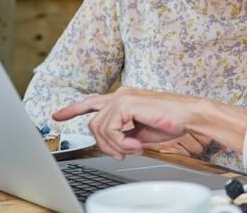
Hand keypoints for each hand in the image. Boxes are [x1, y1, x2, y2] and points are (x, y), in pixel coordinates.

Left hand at [53, 87, 201, 159]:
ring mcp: (122, 97)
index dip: (73, 109)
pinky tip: (136, 144)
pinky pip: (110, 129)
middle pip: (93, 123)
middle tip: (122, 153)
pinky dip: (122, 142)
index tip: (57, 115)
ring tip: (134, 148)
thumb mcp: (141, 130)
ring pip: (100, 128)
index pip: (93, 102)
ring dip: (116, 145)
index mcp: (124, 99)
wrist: (189, 116)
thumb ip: (125, 134)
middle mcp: (121, 95)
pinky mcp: (126, 103)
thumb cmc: (172, 122)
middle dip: (104, 144)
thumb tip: (116, 145)